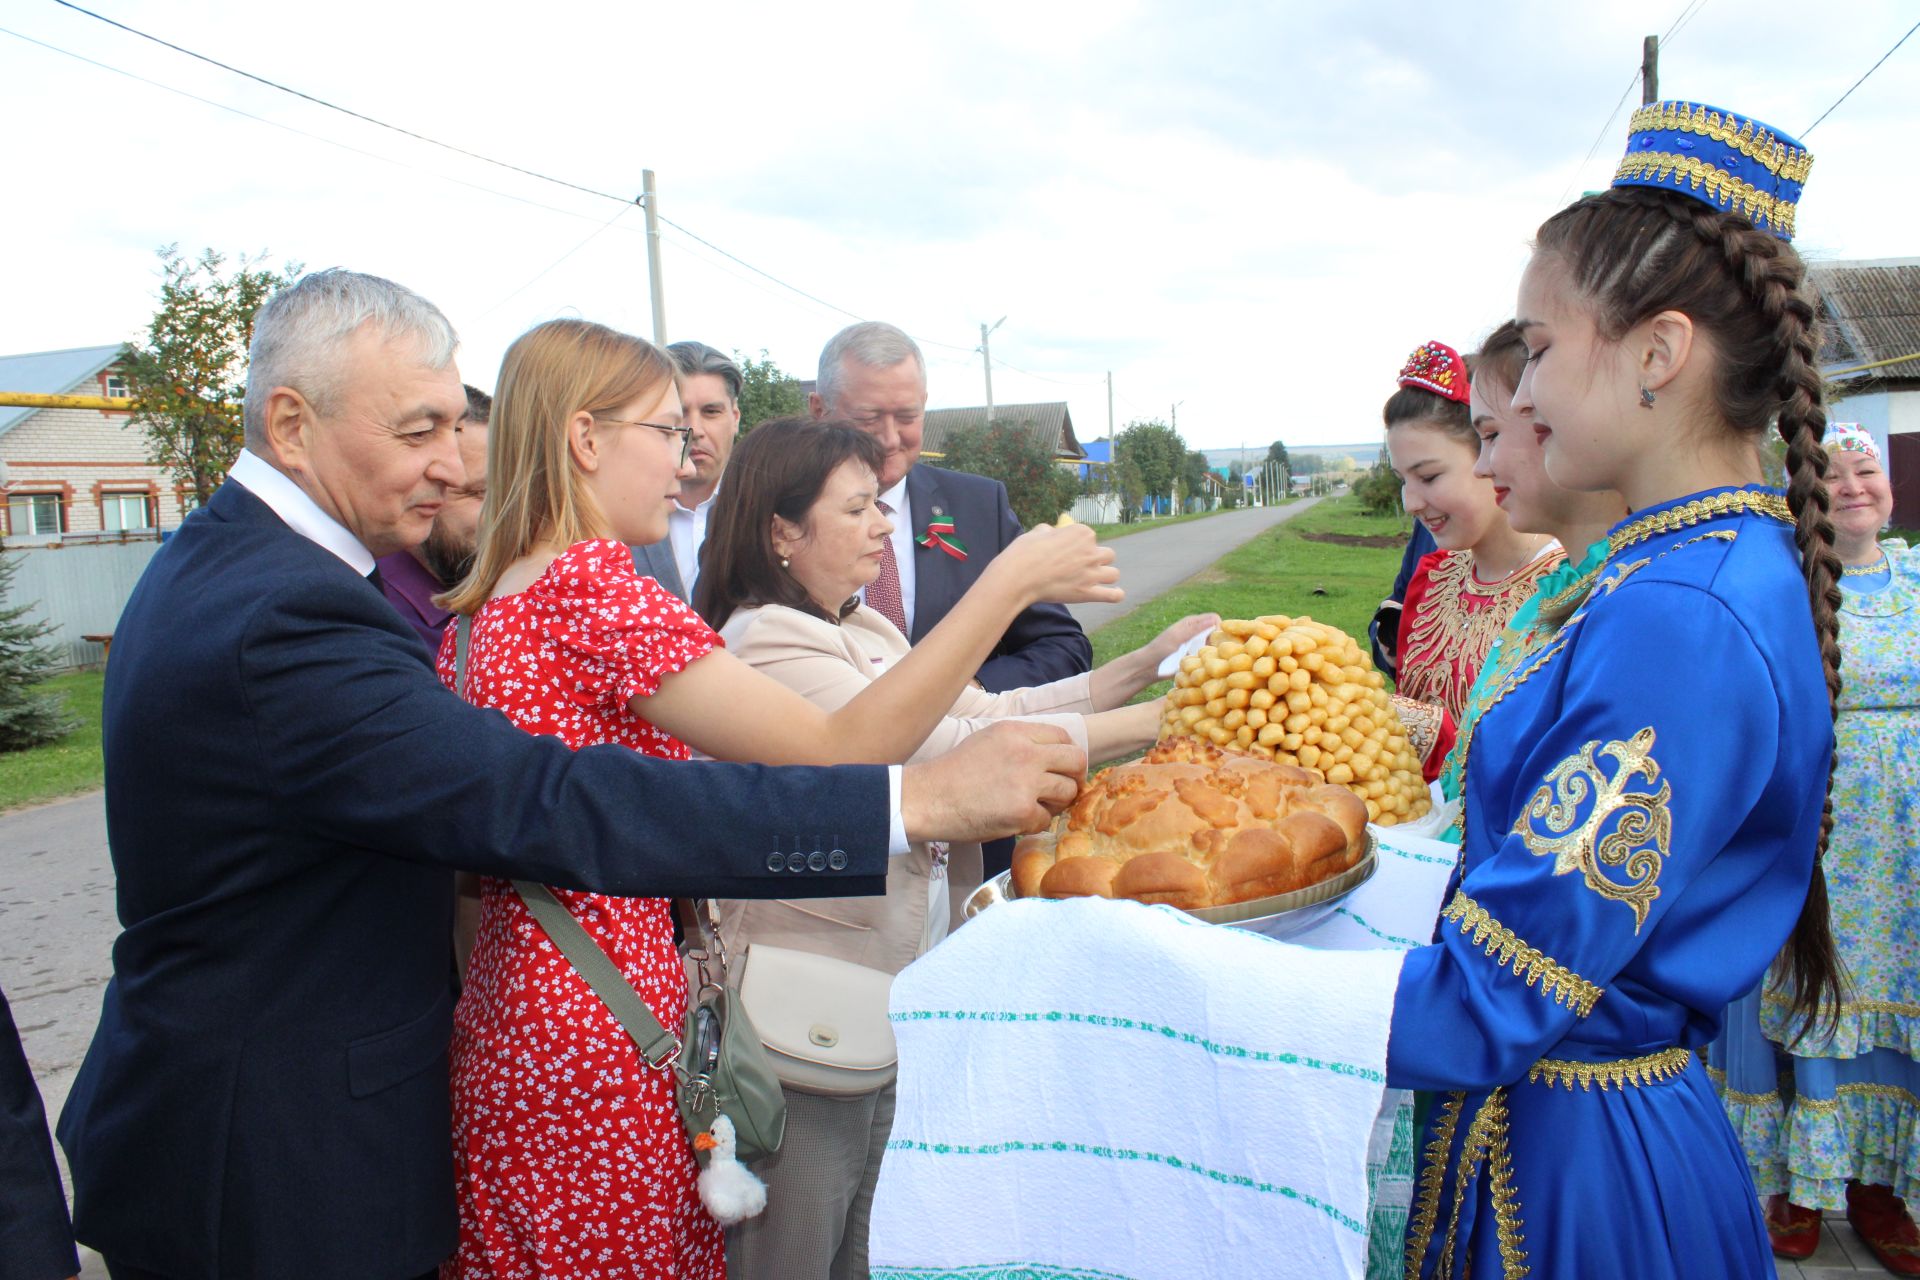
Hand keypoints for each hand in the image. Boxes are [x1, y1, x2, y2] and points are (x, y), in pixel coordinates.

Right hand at [901, 721, 1085, 840]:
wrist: (928, 798)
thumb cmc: (954, 772)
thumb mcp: (988, 740)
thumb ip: (1021, 742)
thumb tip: (1052, 754)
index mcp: (1016, 732)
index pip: (1063, 737)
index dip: (1067, 754)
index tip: (1063, 768)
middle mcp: (1026, 753)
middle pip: (1075, 761)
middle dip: (1075, 777)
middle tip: (1065, 789)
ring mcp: (1026, 783)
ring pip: (1067, 792)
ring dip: (1056, 803)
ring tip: (1036, 806)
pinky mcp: (1022, 812)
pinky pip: (1046, 819)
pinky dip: (1034, 823)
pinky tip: (1015, 820)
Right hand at [986, 523, 1121, 607]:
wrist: (1019, 577)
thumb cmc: (1025, 553)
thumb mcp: (1038, 532)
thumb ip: (1052, 531)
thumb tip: (1053, 533)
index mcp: (1082, 533)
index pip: (1090, 537)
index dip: (1079, 545)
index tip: (1066, 551)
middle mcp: (1091, 551)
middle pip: (1106, 554)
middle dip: (1096, 559)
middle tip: (1081, 566)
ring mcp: (1092, 573)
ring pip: (1113, 574)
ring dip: (1105, 576)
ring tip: (1095, 579)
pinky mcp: (1088, 593)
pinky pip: (1112, 595)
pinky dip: (1115, 594)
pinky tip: (1116, 593)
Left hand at [1136, 612, 1220, 669]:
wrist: (1149, 666)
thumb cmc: (1160, 649)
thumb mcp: (1177, 637)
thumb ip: (1194, 629)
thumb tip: (1214, 620)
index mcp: (1191, 622)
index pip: (1214, 619)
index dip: (1218, 627)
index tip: (1215, 641)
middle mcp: (1196, 632)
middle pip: (1216, 633)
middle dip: (1217, 642)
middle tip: (1210, 653)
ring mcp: (1196, 645)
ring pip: (1213, 646)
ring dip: (1213, 652)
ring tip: (1205, 660)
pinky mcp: (1195, 657)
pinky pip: (1207, 657)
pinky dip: (1207, 660)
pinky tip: (1202, 666)